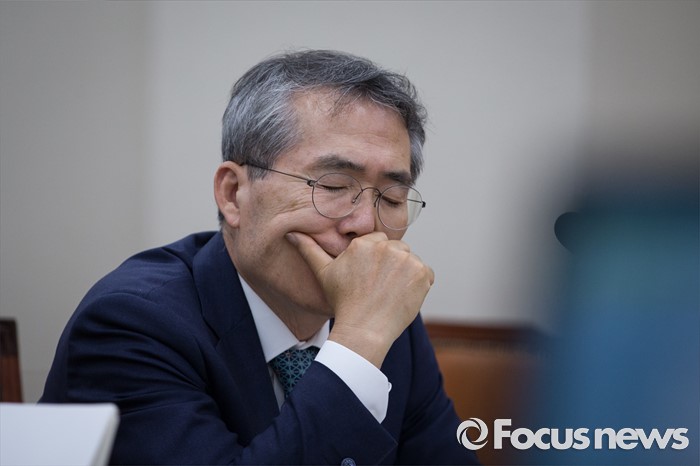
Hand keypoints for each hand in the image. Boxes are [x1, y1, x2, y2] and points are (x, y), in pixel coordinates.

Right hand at [286, 231, 433, 367]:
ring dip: (405, 274)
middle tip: (380, 288)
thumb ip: (309, 249)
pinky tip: (403, 297)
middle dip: (391, 265)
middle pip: (396, 249)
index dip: (375, 261)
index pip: (378, 242)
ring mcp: (407, 260)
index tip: (370, 278)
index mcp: (365, 243)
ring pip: (410, 261)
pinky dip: (419, 285)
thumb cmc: (343, 302)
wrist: (364, 330)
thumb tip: (292, 233)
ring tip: (390, 293)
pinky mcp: (422, 273)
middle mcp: (387, 247)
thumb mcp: (323, 273)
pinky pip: (426, 274)